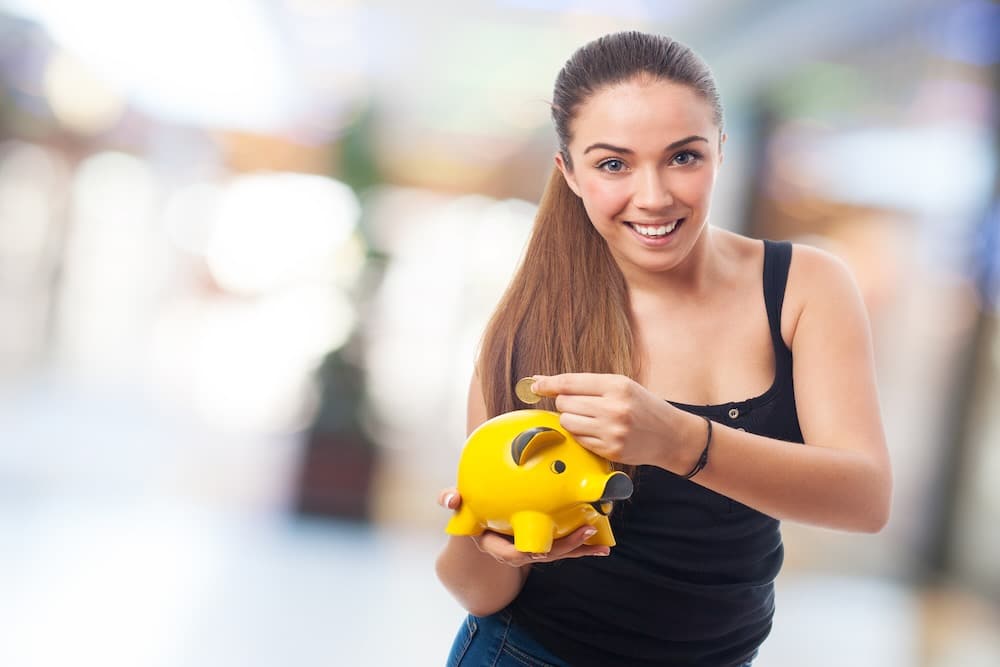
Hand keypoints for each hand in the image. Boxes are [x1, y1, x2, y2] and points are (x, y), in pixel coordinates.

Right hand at [437, 488, 610, 566]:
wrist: (480, 525)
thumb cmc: (471, 512)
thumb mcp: (459, 507)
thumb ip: (451, 501)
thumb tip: (448, 498)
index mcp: (497, 546)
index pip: (514, 555)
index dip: (530, 553)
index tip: (543, 548)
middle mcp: (517, 551)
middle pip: (544, 555)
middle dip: (566, 547)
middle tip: (586, 532)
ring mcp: (533, 548)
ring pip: (559, 552)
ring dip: (581, 548)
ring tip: (602, 543)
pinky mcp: (545, 542)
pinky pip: (565, 545)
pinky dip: (583, 545)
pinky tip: (603, 543)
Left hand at [530, 373, 682, 466]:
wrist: (670, 435)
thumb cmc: (642, 406)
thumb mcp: (621, 386)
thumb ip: (584, 384)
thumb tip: (542, 381)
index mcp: (617, 386)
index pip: (570, 383)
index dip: (548, 383)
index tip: (535, 384)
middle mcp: (614, 408)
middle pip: (565, 403)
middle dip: (566, 403)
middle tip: (583, 404)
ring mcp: (612, 432)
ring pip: (567, 422)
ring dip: (571, 420)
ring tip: (591, 418)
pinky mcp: (610, 450)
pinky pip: (578, 440)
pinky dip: (581, 435)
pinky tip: (598, 431)